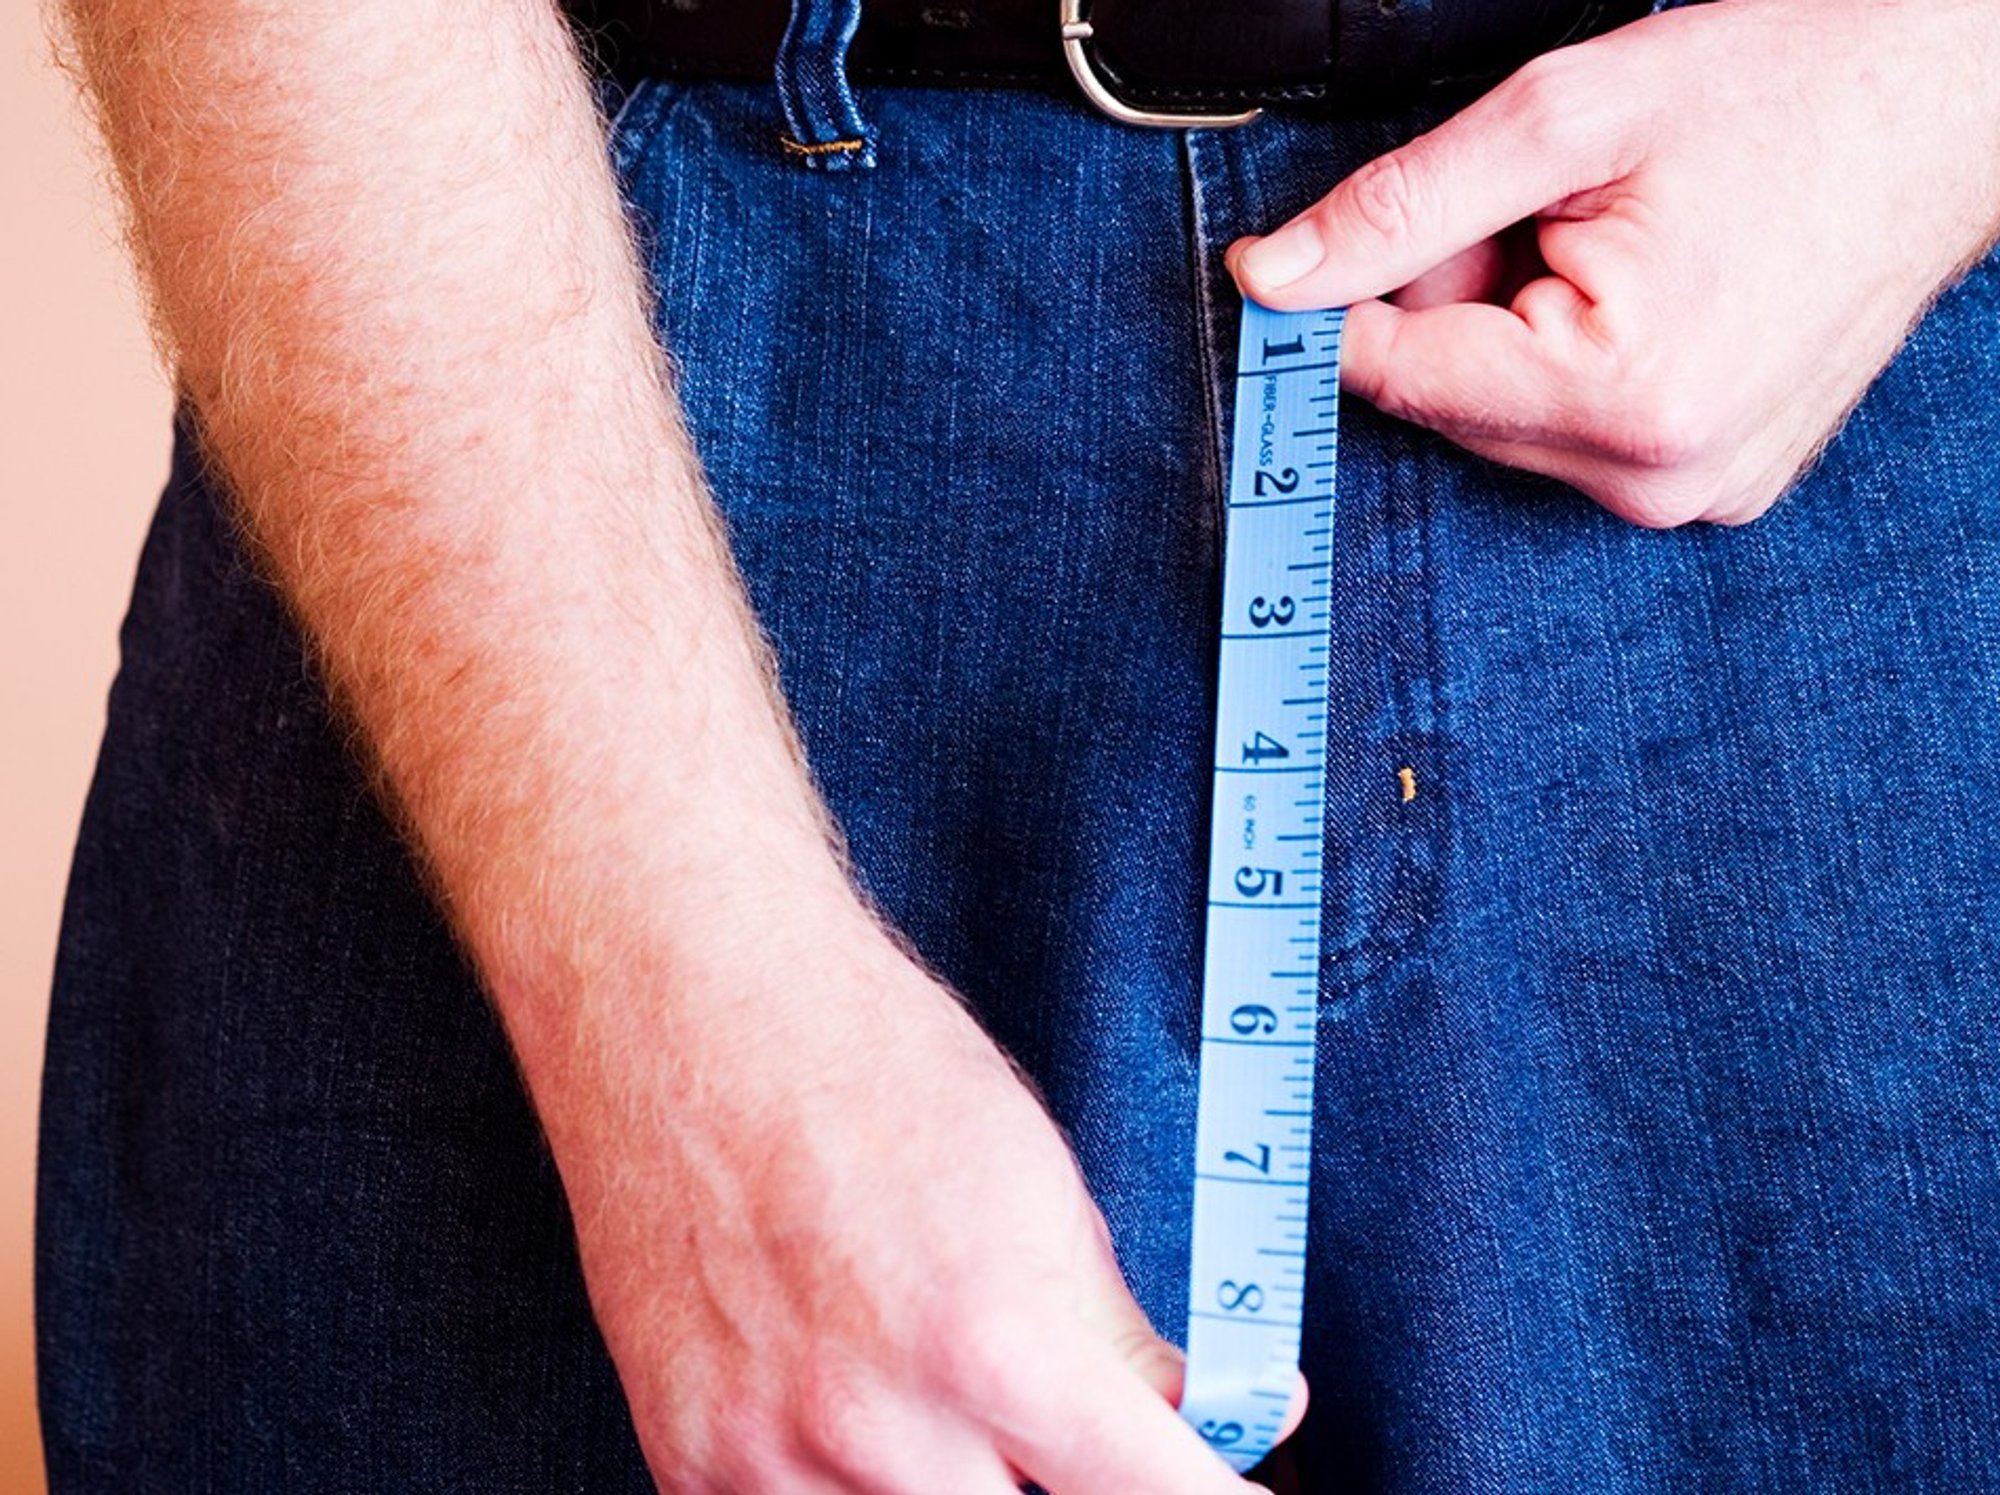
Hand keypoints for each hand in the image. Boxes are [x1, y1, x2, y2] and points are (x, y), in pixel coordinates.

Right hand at [540, 897, 1305, 1492]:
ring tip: (950, 1404)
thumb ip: (1128, 1336)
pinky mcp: (693, 1461)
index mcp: (1003, 1350)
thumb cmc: (872, 1067)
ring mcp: (776, 1461)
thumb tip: (1245, 1417)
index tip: (1231, 1491)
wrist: (687, 1008)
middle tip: (1058, 1420)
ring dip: (964, 1483)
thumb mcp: (1044, 1187)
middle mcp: (886, 1432)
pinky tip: (857, 1418)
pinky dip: (855, 1487)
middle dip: (1068, 1477)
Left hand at [1228, 0, 1999, 526]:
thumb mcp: (1564, 120)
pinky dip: (1574, 368)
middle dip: (1460, 306)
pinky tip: (1646, 297)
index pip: (1394, 378)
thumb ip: (1397, 210)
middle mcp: (1659, 475)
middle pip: (1449, 405)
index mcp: (1623, 396)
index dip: (1354, 300)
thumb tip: (1272, 280)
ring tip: (1616, 247)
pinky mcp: (1713, 489)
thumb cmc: (1789, 92)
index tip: (1352, 243)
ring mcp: (1694, 494)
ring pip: (1506, 423)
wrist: (1951, 104)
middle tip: (1549, 216)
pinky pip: (1575, 437)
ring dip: (1519, 334)